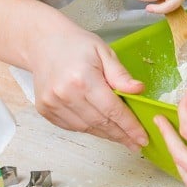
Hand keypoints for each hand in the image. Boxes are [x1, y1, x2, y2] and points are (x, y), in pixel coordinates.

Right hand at [31, 31, 148, 150]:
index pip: (112, 109)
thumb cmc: (76, 45)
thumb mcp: (104, 52)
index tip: (142, 137)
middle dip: (121, 135)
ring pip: (86, 128)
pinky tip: (101, 128)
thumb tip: (139, 91)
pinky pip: (72, 127)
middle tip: (136, 143)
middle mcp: (66, 94)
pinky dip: (89, 129)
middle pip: (100, 123)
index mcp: (83, 78)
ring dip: (106, 135)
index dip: (129, 126)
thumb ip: (120, 74)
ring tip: (122, 137)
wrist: (43, 42)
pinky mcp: (45, 110)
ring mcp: (53, 104)